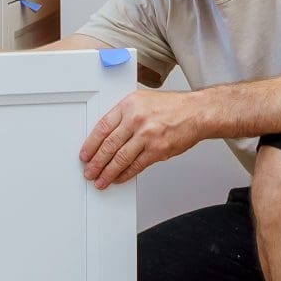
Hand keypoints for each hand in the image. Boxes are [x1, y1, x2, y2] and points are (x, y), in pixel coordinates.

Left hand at [80, 89, 202, 189]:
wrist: (196, 112)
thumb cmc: (172, 107)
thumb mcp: (142, 101)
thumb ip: (124, 115)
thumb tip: (107, 135)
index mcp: (129, 105)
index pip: (102, 127)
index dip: (90, 144)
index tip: (84, 154)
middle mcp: (136, 119)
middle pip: (109, 145)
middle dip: (96, 162)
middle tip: (89, 171)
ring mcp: (147, 135)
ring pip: (120, 158)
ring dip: (107, 173)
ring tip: (100, 180)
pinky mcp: (158, 150)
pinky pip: (136, 166)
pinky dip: (125, 174)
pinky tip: (119, 178)